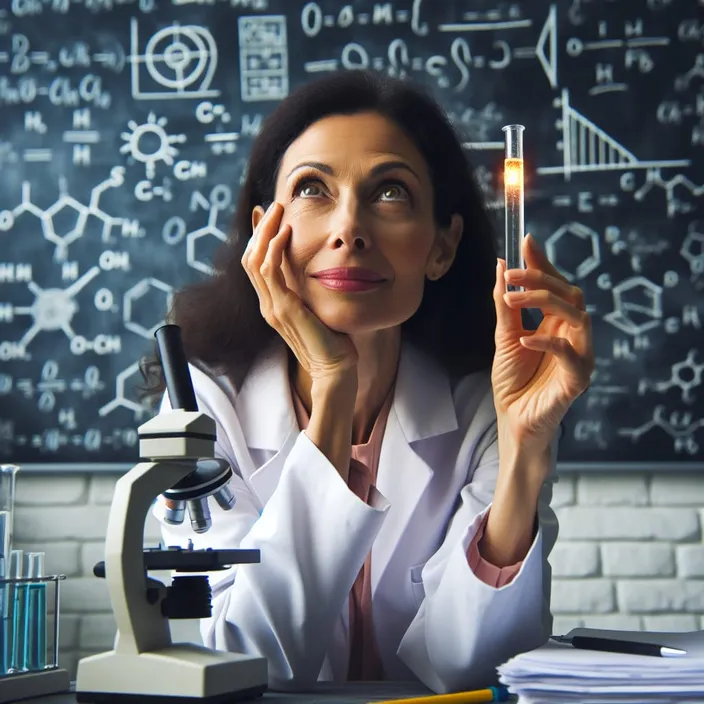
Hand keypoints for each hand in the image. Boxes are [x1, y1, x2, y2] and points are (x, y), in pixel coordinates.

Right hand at [241, 202, 358, 384]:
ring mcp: (272, 307)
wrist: (334, 368)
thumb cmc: (332, 340)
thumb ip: (310, 290)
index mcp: (272, 304)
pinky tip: (286, 233)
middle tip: (274, 205)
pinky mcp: (284, 309)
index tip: (267, 214)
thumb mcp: (317, 308)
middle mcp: (267, 305)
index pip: (255, 264)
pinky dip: (275, 248)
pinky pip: (270, 272)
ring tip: (279, 210)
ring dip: (265, 231)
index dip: (258, 237)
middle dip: (260, 228)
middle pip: (249, 258)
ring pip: (255, 260)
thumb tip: (319, 270)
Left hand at [491, 234, 593, 452]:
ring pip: (578, 315)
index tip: (525, 241)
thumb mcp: (504, 337)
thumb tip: (500, 266)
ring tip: (514, 300)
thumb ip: (504, 305)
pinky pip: (572, 353)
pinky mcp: (578, 378)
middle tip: (509, 274)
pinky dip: (549, 341)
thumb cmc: (513, 382)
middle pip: (569, 293)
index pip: (556, 284)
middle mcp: (572, 334)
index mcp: (556, 323)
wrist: (513, 420)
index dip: (543, 262)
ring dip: (546, 301)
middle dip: (539, 278)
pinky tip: (526, 337)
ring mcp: (579, 355)